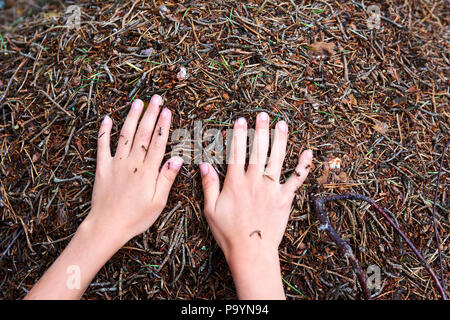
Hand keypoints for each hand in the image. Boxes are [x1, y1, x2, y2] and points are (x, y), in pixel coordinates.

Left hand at [25, 95, 181, 298]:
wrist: (107, 226)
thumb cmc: (136, 218)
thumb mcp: (157, 203)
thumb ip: (166, 179)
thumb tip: (177, 159)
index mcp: (147, 171)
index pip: (158, 143)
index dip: (163, 125)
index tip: (167, 110)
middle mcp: (132, 163)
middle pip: (143, 134)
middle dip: (150, 114)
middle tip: (156, 98)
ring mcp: (116, 163)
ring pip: (125, 135)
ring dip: (131, 117)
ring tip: (137, 102)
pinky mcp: (102, 168)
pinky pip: (102, 146)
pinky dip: (104, 132)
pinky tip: (107, 119)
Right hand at [199, 112, 311, 298]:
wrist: (251, 252)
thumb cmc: (228, 233)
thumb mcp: (211, 210)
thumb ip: (209, 185)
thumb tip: (203, 164)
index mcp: (235, 183)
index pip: (236, 152)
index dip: (238, 134)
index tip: (240, 120)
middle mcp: (254, 181)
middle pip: (258, 150)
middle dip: (260, 130)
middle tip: (263, 114)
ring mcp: (272, 189)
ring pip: (277, 159)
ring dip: (280, 140)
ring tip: (282, 124)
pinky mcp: (285, 199)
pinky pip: (296, 180)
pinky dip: (303, 166)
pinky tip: (308, 151)